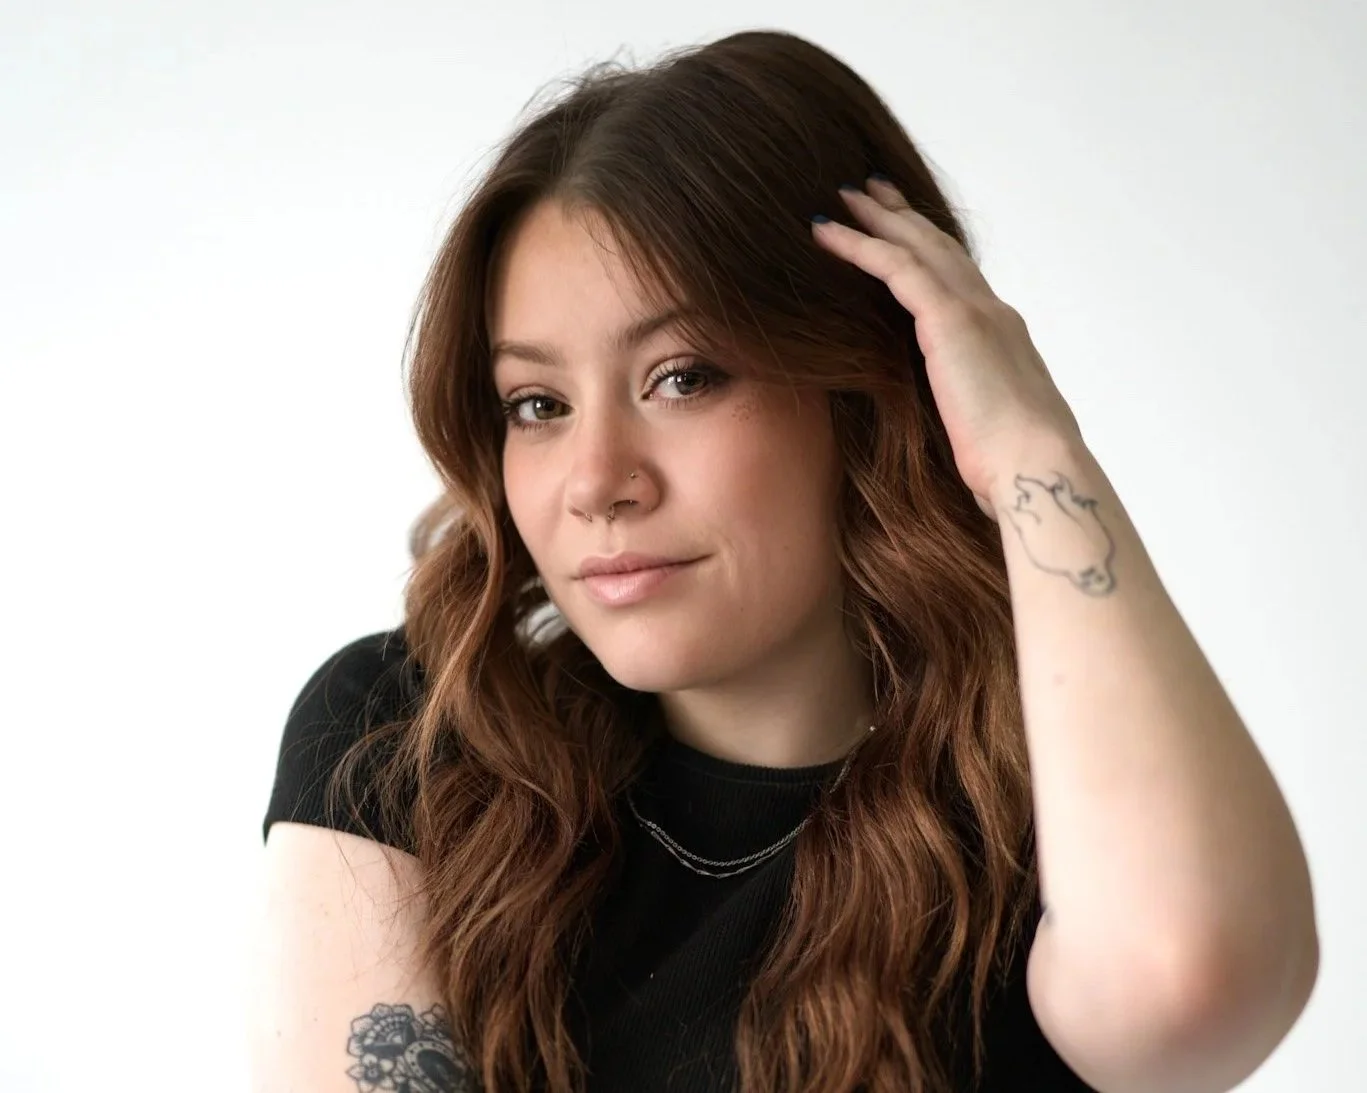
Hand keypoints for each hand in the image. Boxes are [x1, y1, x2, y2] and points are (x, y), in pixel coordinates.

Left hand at [810, 176, 1083, 518]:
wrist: (1035, 468)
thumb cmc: (1010, 468)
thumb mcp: (982, 428)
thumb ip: (962, 406)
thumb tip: (944, 418)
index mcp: (1001, 338)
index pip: (958, 280)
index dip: (928, 252)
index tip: (901, 232)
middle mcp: (991, 312)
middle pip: (939, 249)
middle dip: (903, 217)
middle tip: (870, 190)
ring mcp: (974, 310)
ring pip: (917, 247)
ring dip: (877, 218)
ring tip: (841, 196)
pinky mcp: (950, 320)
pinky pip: (895, 267)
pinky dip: (858, 245)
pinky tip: (823, 232)